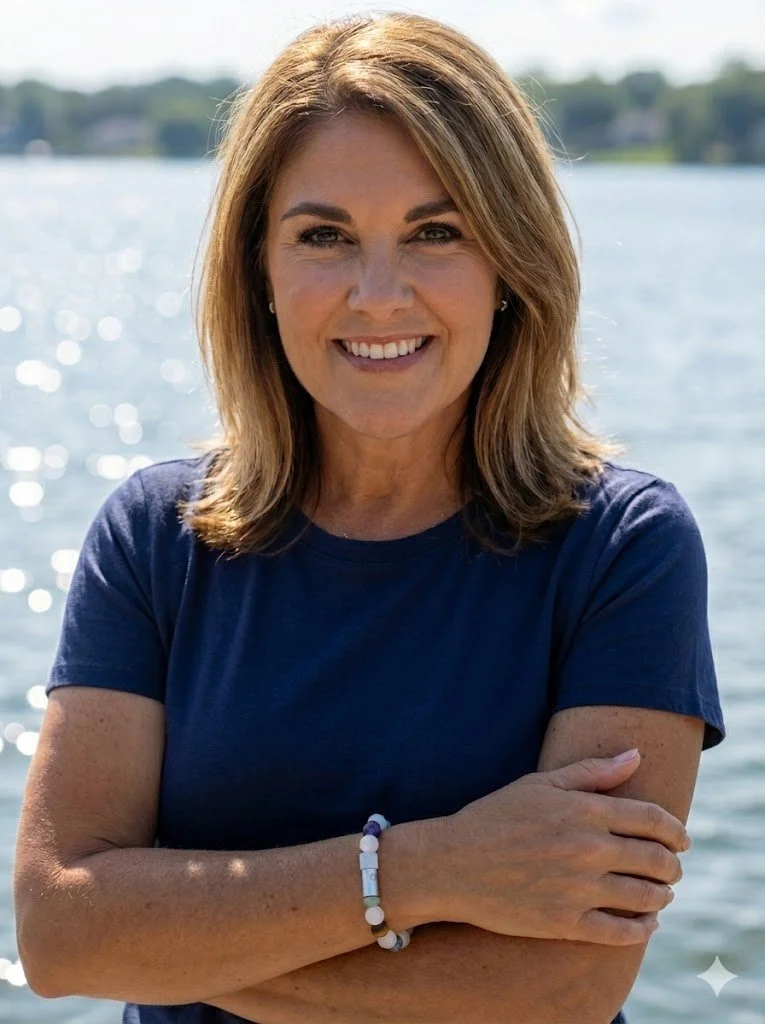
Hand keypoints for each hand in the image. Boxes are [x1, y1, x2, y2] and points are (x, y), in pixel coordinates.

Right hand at [432, 750, 687, 945]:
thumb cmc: (495, 817)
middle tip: (672, 867)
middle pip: (657, 860)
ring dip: (663, 895)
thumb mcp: (540, 784)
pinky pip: (623, 932)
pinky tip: (645, 922)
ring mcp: (578, 890)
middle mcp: (587, 850)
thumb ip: (592, 771)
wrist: (452, 864)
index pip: (653, 820)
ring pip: (646, 897)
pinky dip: (643, 928)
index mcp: (584, 811)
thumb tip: (636, 756)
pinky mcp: (565, 924)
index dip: (676, 830)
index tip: (682, 838)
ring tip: (661, 893)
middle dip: (673, 865)